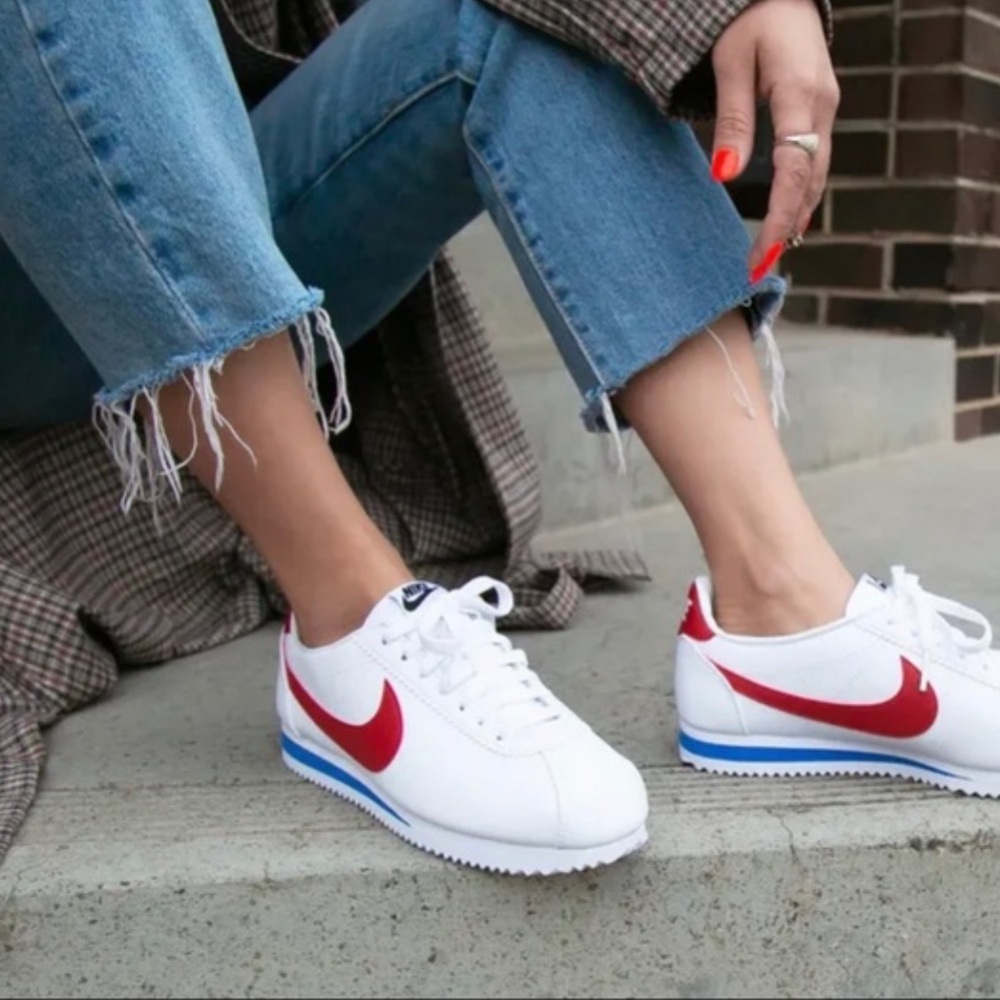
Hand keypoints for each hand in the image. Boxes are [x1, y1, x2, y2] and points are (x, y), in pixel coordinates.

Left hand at [709, 0, 839, 281]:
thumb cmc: (749, 21)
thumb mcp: (731, 65)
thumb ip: (732, 122)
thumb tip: (726, 176)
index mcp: (801, 96)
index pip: (795, 171)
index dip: (780, 217)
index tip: (763, 254)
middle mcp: (822, 108)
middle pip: (810, 181)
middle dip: (787, 228)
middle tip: (760, 268)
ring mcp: (826, 111)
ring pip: (817, 175)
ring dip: (797, 216)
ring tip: (772, 255)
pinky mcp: (821, 113)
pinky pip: (816, 163)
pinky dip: (803, 195)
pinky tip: (791, 221)